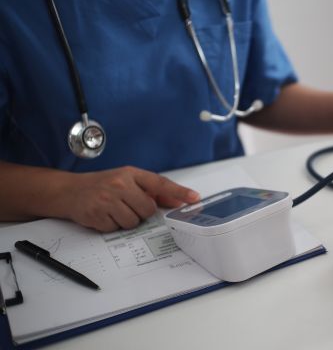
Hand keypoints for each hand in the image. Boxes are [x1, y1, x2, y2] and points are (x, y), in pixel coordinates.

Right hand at [63, 166, 199, 231]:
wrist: (68, 191)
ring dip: (126, 220)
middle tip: (126, 205)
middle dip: (140, 212)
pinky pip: (116, 229)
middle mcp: (120, 184)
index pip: (160, 183)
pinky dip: (111, 226)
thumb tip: (176, 201)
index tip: (194, 198)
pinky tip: (104, 215)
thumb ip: (151, 190)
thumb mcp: (126, 180)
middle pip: (147, 209)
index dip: (179, 191)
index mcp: (130, 174)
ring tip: (114, 210)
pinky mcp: (97, 214)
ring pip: (133, 222)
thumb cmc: (102, 185)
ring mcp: (107, 200)